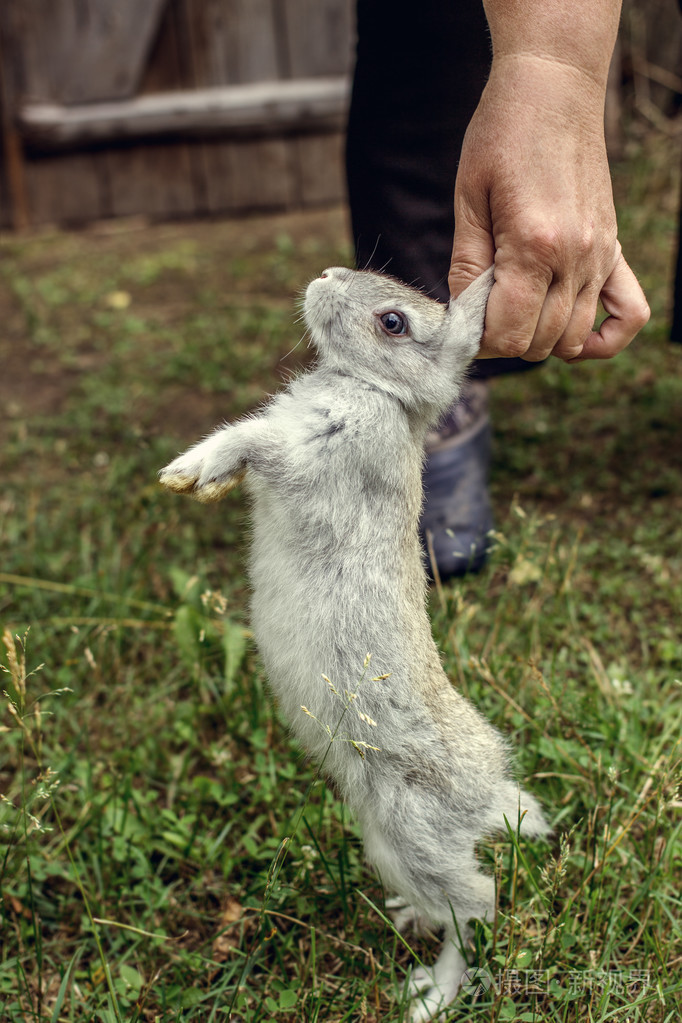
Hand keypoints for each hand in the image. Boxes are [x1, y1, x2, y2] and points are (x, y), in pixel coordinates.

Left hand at [448, 55, 649, 362]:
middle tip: (482, 312)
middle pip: (540, 343)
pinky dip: (602, 338)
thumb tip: (464, 316)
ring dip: (540, 340)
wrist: (553, 88)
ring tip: (515, 311)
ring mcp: (600, 256)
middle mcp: (575, 258)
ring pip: (574, 339)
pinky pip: (629, 315)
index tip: (464, 321)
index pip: (508, 333)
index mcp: (533, 246)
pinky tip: (570, 326)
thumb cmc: (501, 135)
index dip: (479, 340)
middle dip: (503, 339)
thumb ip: (467, 265)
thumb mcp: (469, 198)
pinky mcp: (614, 250)